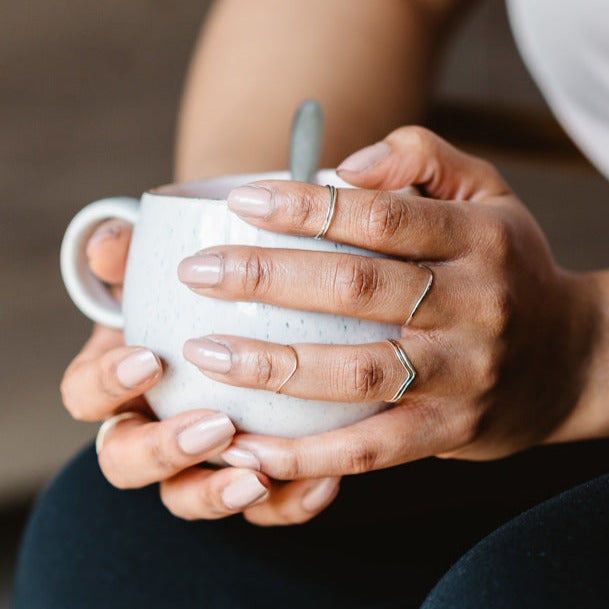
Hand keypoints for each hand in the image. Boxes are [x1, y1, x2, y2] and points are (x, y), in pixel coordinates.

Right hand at [60, 221, 338, 523]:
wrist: (243, 316)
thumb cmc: (192, 294)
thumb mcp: (167, 269)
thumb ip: (133, 254)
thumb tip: (107, 246)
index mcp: (118, 381)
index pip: (85, 396)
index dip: (107, 385)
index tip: (151, 359)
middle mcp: (149, 426)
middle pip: (126, 462)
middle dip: (164, 450)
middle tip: (215, 425)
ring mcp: (196, 458)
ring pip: (187, 497)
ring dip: (218, 493)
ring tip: (259, 478)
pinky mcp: (246, 474)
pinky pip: (258, 507)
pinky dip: (286, 503)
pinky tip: (322, 484)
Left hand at [178, 126, 595, 480]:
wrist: (572, 360)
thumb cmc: (510, 267)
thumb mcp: (486, 194)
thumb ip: (421, 158)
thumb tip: (345, 166)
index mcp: (477, 239)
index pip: (379, 215)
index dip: (304, 207)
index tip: (239, 204)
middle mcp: (471, 306)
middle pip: (354, 289)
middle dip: (265, 279)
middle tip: (198, 273)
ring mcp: (460, 375)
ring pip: (354, 372)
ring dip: (272, 367)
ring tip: (205, 355)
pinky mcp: (448, 431)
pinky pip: (369, 449)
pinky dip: (305, 454)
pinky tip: (249, 447)